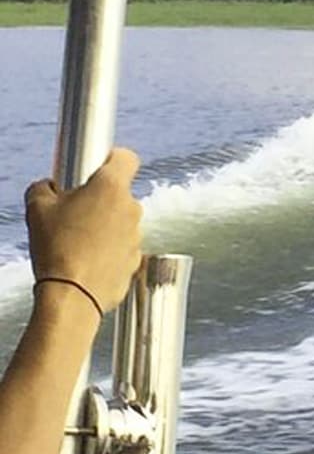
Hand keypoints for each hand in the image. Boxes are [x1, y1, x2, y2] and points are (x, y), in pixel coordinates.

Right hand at [24, 148, 142, 313]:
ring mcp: (137, 235)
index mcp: (110, 187)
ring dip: (106, 225)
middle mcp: (131, 208)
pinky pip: (123, 246)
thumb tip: (48, 187)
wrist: (72, 295)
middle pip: (120, 193)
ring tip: (78, 239)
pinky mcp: (137, 259)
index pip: (126, 158)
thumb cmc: (56, 249)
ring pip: (122, 221)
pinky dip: (110, 249)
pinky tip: (89, 258)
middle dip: (100, 199)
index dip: (112, 158)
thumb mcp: (36, 208)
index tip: (98, 164)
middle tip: (75, 211)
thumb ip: (44, 187)